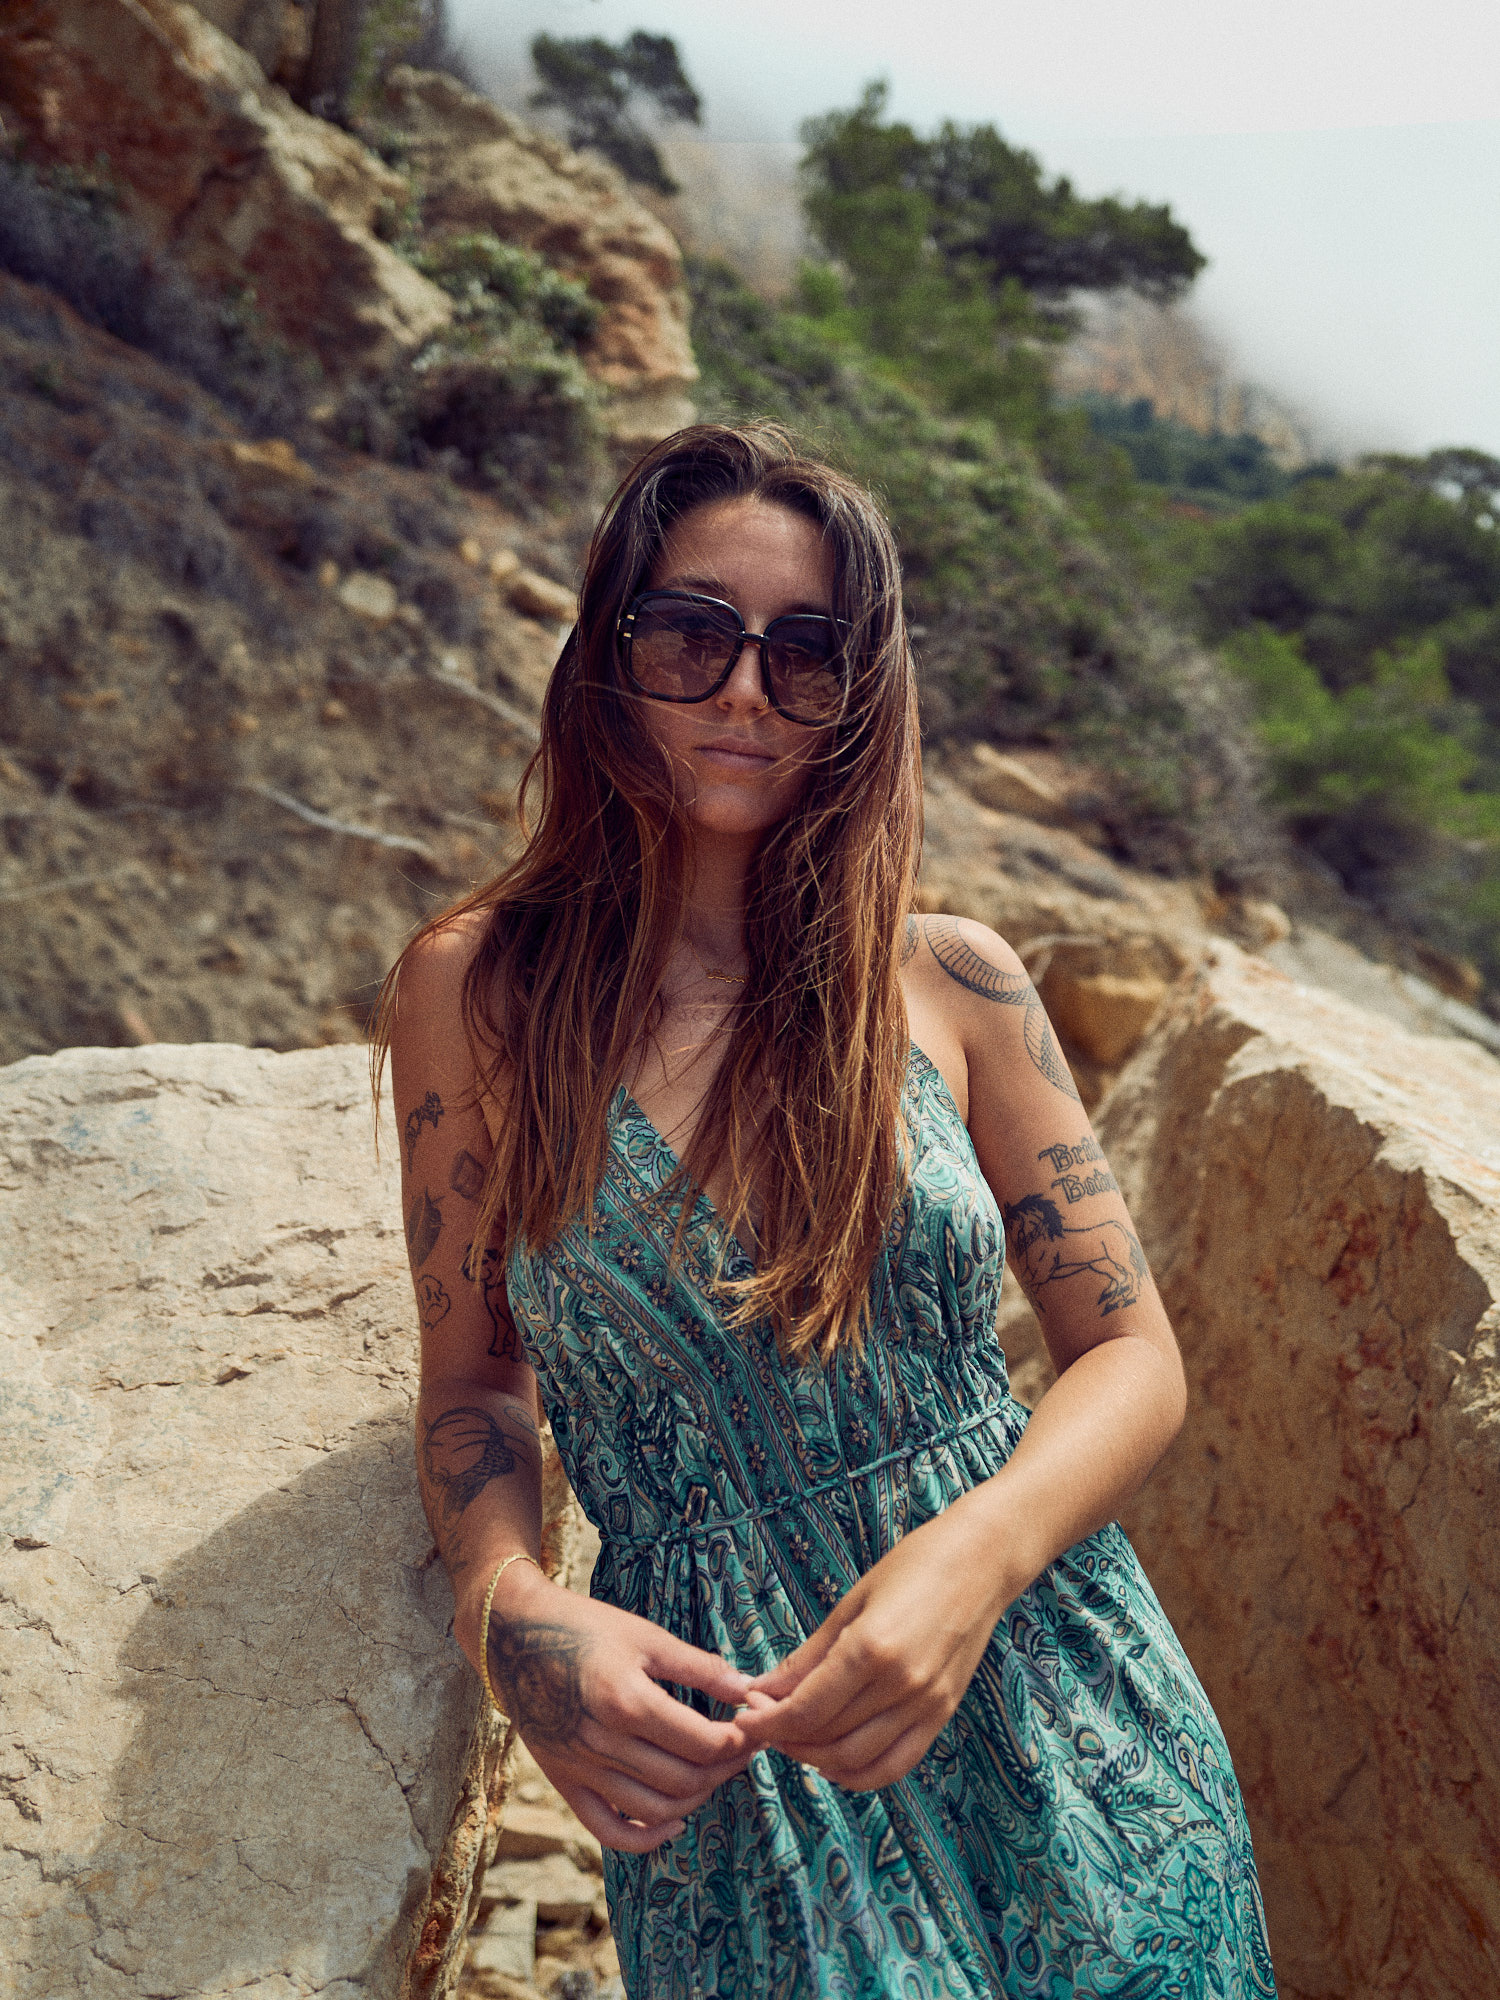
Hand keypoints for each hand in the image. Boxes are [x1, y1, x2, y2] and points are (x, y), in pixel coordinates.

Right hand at [483, 1564, 754, 1852]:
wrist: (514, 1637)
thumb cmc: (584, 1628)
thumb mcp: (645, 1636)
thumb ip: (699, 1666)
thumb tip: (748, 1689)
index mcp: (626, 1700)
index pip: (703, 1742)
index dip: (739, 1739)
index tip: (755, 1725)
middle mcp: (603, 1743)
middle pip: (685, 1779)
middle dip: (726, 1768)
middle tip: (743, 1747)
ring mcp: (581, 1768)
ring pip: (656, 1809)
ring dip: (697, 1798)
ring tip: (714, 1772)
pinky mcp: (564, 1782)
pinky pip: (609, 1830)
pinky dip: (645, 1838)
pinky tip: (672, 1823)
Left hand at [736, 1502, 1015, 1791]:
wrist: (982, 1559)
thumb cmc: (913, 1565)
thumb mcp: (851, 1602)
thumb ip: (808, 1655)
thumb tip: (763, 1688)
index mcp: (871, 1649)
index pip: (806, 1710)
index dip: (767, 1721)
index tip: (743, 1716)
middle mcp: (901, 1685)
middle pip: (827, 1737)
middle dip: (783, 1736)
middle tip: (760, 1719)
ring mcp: (926, 1705)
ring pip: (857, 1760)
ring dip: (815, 1758)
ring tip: (791, 1737)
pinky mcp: (942, 1715)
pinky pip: (895, 1765)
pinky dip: (858, 1773)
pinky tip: (833, 1759)